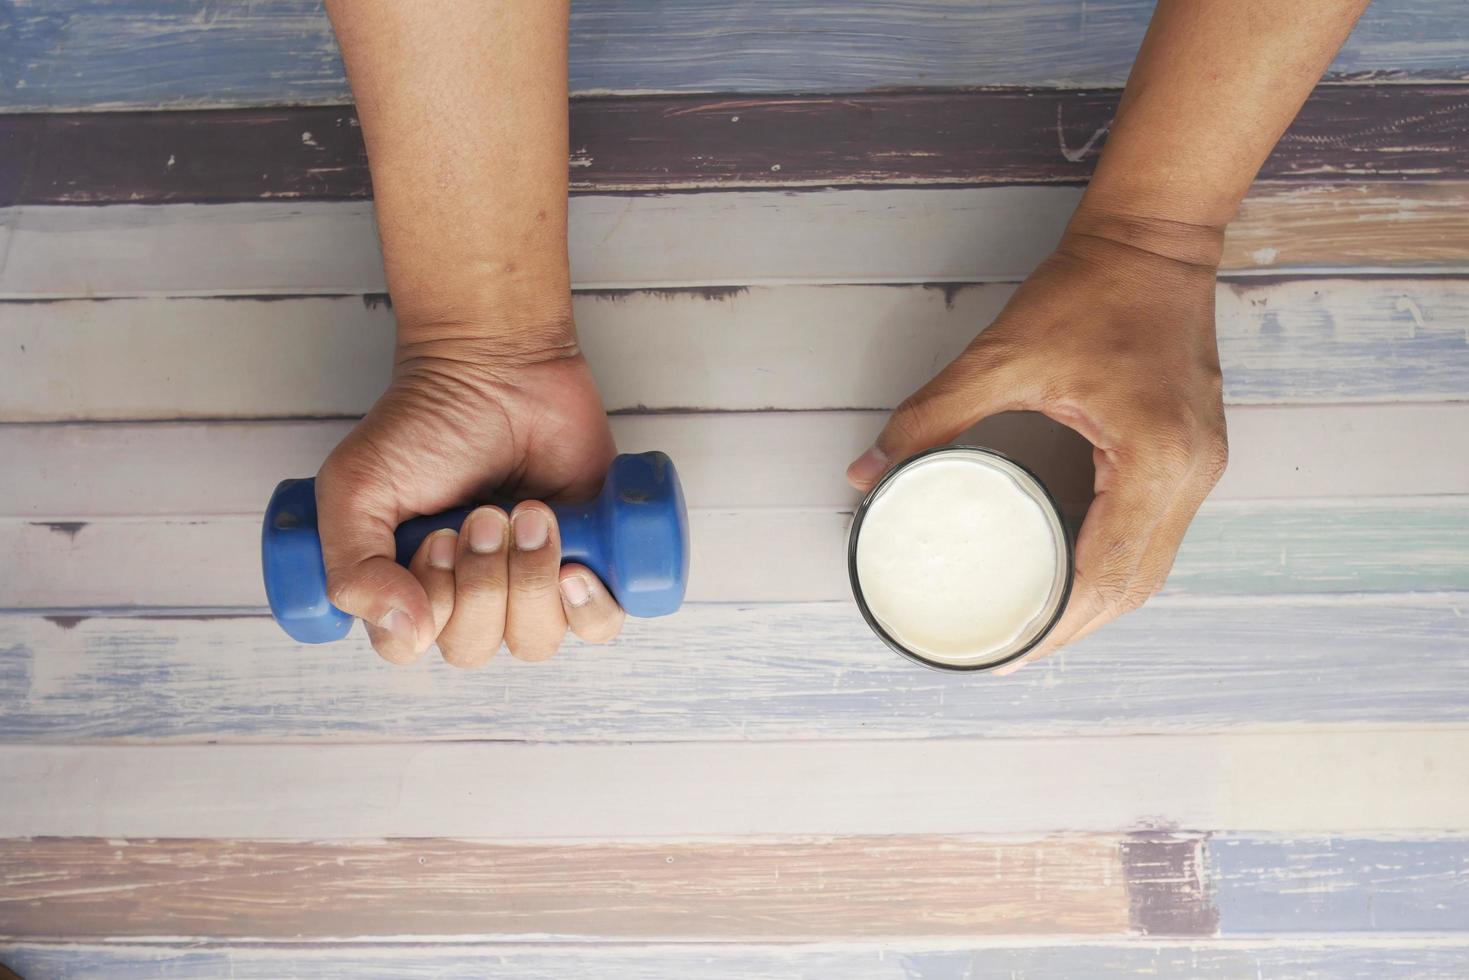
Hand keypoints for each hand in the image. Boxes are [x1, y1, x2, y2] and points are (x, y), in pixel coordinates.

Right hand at [315, 333, 623, 665]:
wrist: (500, 368)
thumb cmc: (425, 424)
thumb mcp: (356, 489)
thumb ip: (353, 570)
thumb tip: (409, 635)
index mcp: (410, 586)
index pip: (412, 644)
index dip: (431, 603)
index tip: (440, 537)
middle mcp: (470, 597)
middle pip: (476, 646)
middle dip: (484, 579)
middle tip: (486, 513)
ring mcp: (532, 583)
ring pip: (536, 639)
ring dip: (532, 578)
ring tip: (532, 513)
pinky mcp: (592, 562)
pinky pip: (599, 623)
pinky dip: (590, 604)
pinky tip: (576, 566)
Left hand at [846, 214, 1228, 671]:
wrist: (1155, 241)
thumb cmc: (1090, 291)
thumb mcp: (1002, 355)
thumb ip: (932, 416)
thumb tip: (866, 471)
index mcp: (1153, 457)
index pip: (1106, 572)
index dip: (1058, 624)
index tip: (1010, 651)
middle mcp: (1190, 474)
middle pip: (1135, 586)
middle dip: (1074, 628)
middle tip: (1015, 650)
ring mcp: (1202, 467)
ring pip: (1152, 568)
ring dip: (1098, 603)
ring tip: (1039, 624)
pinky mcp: (1196, 455)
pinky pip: (1156, 535)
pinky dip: (1114, 564)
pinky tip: (1072, 574)